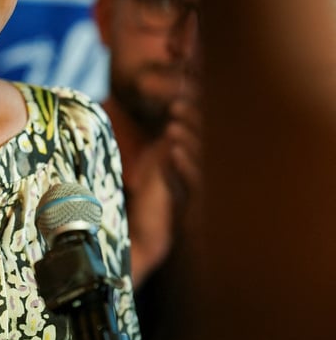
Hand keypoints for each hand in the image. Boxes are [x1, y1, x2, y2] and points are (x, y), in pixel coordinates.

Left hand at [125, 82, 201, 286]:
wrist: (138, 242)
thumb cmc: (140, 204)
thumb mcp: (149, 171)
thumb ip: (157, 149)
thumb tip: (149, 121)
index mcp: (186, 164)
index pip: (194, 134)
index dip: (192, 115)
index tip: (181, 97)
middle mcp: (192, 176)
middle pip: (202, 143)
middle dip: (193, 123)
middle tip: (177, 105)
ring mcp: (191, 191)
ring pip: (198, 161)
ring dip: (187, 141)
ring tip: (174, 124)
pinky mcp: (184, 207)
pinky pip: (188, 183)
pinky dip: (181, 165)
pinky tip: (172, 151)